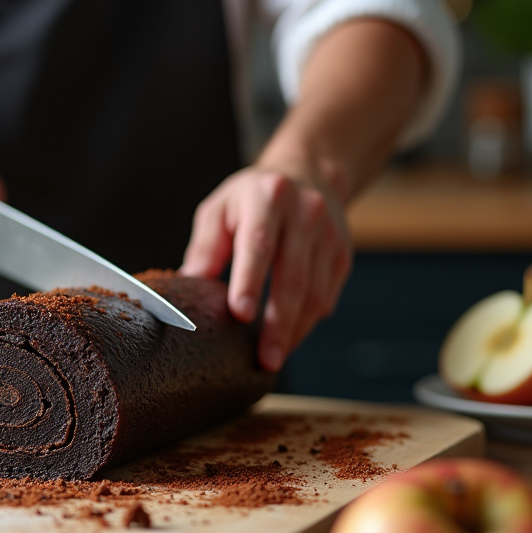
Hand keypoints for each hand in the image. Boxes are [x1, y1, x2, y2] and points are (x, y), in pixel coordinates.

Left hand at [180, 167, 352, 371]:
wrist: (309, 174)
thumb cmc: (253, 197)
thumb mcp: (220, 208)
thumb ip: (205, 246)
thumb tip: (189, 284)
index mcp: (268, 197)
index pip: (259, 244)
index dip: (250, 281)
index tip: (240, 314)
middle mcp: (306, 213)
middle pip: (294, 277)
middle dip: (278, 323)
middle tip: (264, 358)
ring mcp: (330, 235)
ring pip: (315, 294)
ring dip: (294, 331)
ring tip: (274, 357)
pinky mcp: (342, 255)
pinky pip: (326, 298)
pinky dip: (306, 324)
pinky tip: (289, 339)